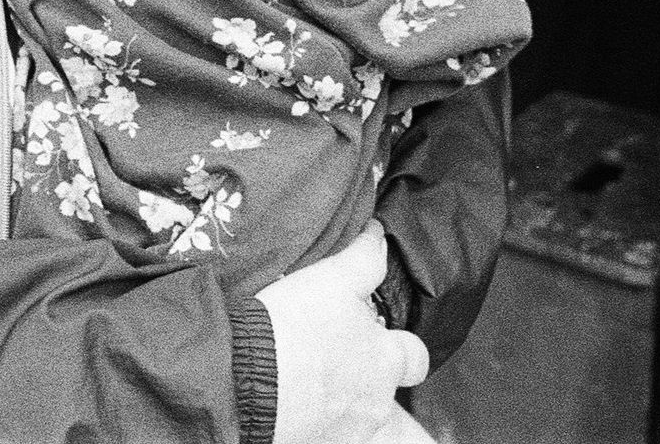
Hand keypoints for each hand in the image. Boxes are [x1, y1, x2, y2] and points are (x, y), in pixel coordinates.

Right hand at [260, 224, 432, 443]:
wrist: (243, 381)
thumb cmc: (295, 328)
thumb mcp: (332, 279)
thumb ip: (364, 259)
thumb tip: (379, 235)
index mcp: (387, 363)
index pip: (417, 357)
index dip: (399, 342)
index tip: (376, 331)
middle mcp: (376, 404)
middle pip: (381, 384)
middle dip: (360, 367)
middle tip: (326, 344)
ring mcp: (346, 431)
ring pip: (351, 407)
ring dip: (333, 390)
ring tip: (298, 363)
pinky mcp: (314, 442)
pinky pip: (322, 425)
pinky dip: (308, 409)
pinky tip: (283, 386)